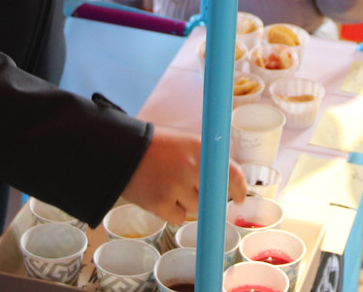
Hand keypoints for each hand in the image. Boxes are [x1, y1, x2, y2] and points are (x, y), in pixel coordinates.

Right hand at [121, 127, 247, 223]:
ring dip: (187, 203)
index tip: (239, 198)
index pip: (231, 173)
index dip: (239, 189)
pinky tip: (161, 195)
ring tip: (170, 186)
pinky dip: (171, 211)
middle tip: (192, 188)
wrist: (122, 150)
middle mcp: (190, 167)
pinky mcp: (160, 203)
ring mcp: (175, 186)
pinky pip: (177, 217)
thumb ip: (205, 161)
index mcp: (200, 149)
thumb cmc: (156, 147)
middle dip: (206, 196)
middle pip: (212, 196)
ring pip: (195, 209)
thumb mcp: (186, 143)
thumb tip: (226, 182)